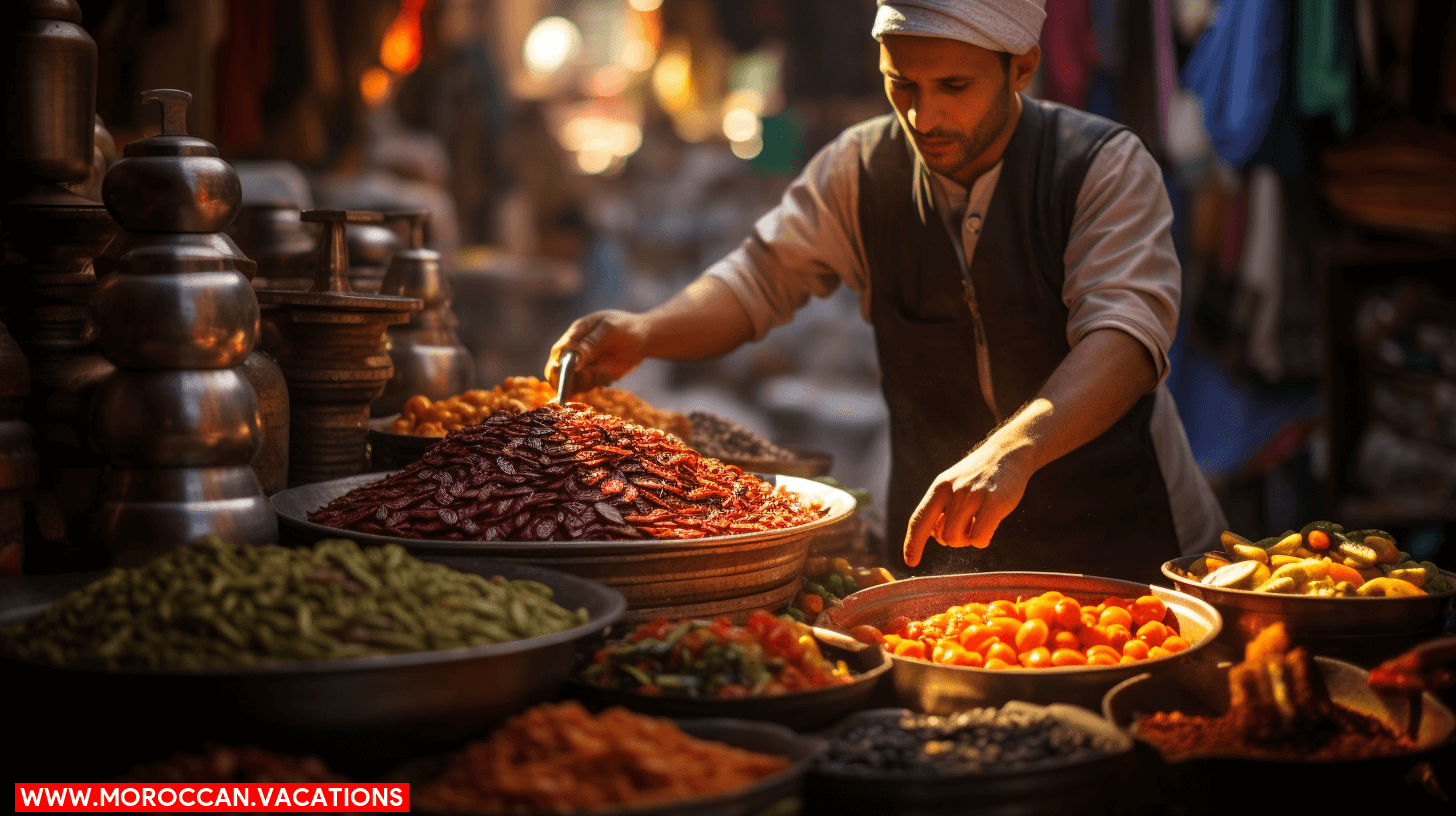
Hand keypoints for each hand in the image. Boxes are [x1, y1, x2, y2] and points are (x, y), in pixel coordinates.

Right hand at [546, 310, 649, 392]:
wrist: (644, 338)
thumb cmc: (627, 328)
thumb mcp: (611, 330)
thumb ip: (592, 342)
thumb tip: (575, 358)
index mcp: (577, 333)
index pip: (559, 350)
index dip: (557, 363)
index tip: (561, 373)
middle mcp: (575, 350)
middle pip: (557, 368)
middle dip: (561, 380)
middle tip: (569, 388)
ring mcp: (583, 364)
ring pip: (570, 380)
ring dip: (578, 384)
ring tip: (600, 374)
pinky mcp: (592, 375)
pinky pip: (584, 386)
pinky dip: (589, 386)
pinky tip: (605, 377)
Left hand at [902, 439, 1035, 567]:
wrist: (1008, 452)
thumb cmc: (978, 475)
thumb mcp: (952, 485)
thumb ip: (941, 508)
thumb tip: (934, 536)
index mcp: (939, 488)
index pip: (919, 520)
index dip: (913, 544)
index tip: (910, 562)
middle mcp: (953, 491)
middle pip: (942, 536)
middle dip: (954, 540)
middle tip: (967, 528)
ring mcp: (973, 496)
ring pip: (958, 538)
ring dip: (968, 540)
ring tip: (978, 525)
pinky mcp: (994, 502)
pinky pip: (979, 538)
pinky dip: (982, 540)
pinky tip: (990, 527)